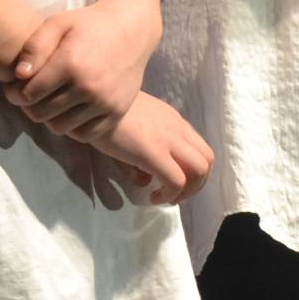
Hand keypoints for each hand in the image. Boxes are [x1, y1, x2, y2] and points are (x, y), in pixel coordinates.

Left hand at [8, 0, 159, 141]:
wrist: (132, 28)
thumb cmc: (89, 24)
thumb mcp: (58, 23)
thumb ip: (35, 47)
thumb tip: (19, 75)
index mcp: (70, 63)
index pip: (29, 94)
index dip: (15, 93)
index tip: (15, 87)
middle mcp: (88, 87)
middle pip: (41, 114)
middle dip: (29, 106)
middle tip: (31, 96)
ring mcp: (105, 102)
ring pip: (60, 127)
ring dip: (50, 117)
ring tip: (50, 102)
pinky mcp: (117, 112)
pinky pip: (85, 134)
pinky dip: (73, 127)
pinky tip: (70, 110)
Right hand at [91, 93, 213, 204]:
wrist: (91, 101)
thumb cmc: (105, 114)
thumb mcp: (129, 132)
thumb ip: (141, 155)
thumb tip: (144, 181)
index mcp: (172, 120)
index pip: (199, 148)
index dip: (191, 171)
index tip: (173, 182)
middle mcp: (176, 127)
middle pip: (206, 160)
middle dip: (196, 184)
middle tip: (174, 195)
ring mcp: (168, 139)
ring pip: (199, 170)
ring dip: (187, 191)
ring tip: (166, 198)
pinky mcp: (154, 152)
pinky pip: (176, 181)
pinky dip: (169, 195)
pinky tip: (152, 198)